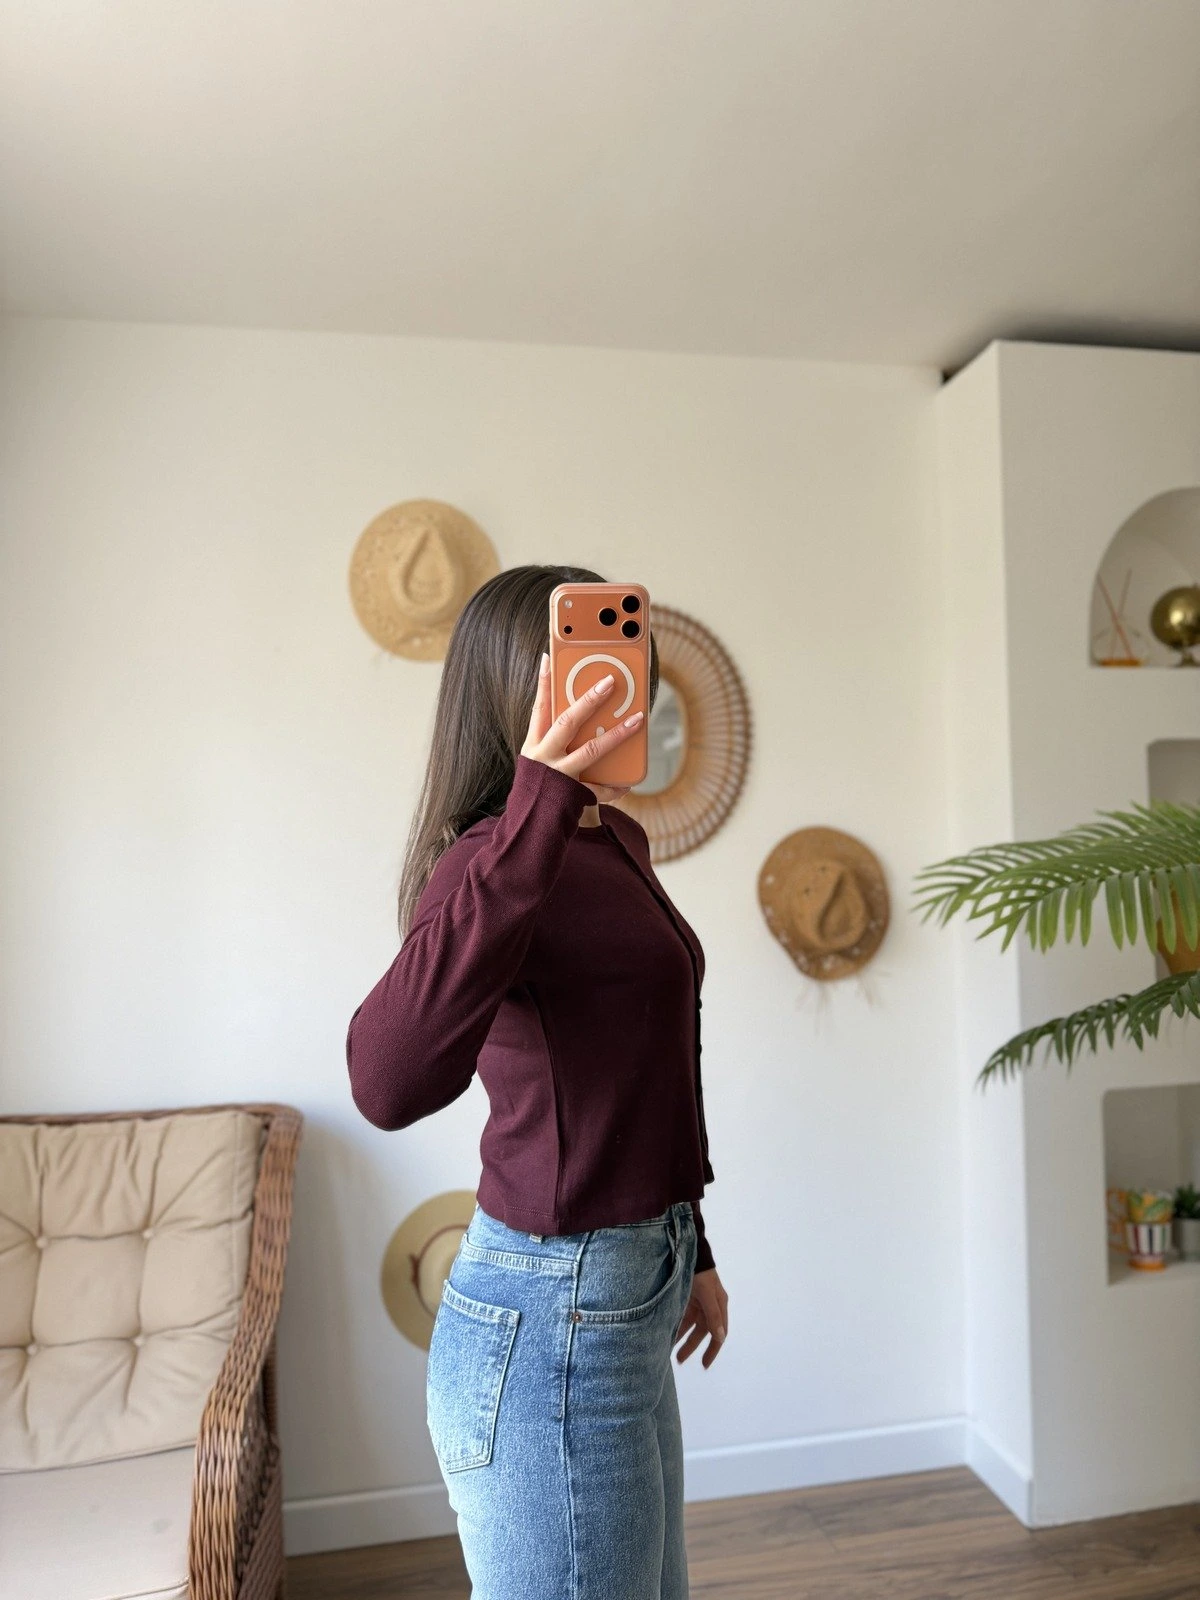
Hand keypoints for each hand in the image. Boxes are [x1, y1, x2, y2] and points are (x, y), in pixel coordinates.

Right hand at [522, 650, 640, 802]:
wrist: (528, 826)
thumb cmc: (538, 787)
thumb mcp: (538, 759)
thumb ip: (554, 738)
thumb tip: (584, 712)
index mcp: (534, 745)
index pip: (539, 707)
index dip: (544, 683)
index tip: (549, 657)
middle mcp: (544, 757)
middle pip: (568, 722)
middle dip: (589, 700)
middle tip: (609, 682)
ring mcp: (559, 776)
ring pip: (591, 750)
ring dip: (617, 734)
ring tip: (638, 719)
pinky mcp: (572, 795)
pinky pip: (599, 789)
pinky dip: (615, 787)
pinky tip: (629, 782)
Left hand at [673, 1267, 727, 1367]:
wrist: (687, 1250)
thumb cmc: (700, 1271)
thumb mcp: (707, 1293)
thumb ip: (713, 1315)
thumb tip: (720, 1337)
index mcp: (719, 1305)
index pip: (719, 1333)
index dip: (712, 1350)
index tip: (705, 1365)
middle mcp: (709, 1306)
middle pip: (701, 1332)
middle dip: (691, 1346)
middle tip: (679, 1361)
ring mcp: (696, 1302)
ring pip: (689, 1325)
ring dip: (680, 1337)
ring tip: (668, 1350)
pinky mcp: (685, 1297)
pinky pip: (681, 1316)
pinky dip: (675, 1325)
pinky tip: (665, 1333)